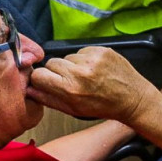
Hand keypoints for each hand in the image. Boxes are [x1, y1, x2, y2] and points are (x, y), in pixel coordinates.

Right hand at [27, 46, 161, 122]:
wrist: (133, 99)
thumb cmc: (104, 106)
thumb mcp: (74, 109)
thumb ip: (48, 99)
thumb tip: (29, 89)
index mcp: (70, 89)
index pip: (39, 74)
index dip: (43, 78)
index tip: (48, 81)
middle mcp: (80, 72)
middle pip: (51, 62)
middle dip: (58, 71)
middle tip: (71, 80)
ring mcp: (92, 59)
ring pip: (68, 56)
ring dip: (73, 64)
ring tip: (87, 76)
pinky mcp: (102, 50)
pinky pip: (83, 50)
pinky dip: (86, 58)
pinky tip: (95, 69)